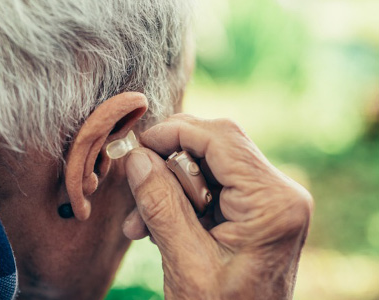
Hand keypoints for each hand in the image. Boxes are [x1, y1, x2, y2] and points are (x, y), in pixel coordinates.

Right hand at [122, 114, 312, 299]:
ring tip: (139, 223)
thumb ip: (160, 205)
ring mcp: (270, 201)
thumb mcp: (186, 263)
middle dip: (168, 162)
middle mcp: (279, 193)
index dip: (174, 132)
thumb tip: (136, 158)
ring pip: (208, 164)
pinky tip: (155, 225)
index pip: (220, 138)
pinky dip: (180, 200)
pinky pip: (211, 186)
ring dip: (169, 186)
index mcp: (272, 203)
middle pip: (216, 145)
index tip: (136, 147)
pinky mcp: (257, 210)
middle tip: (136, 185)